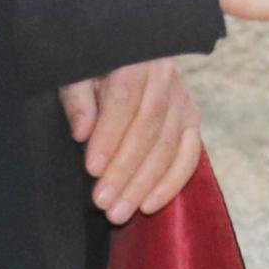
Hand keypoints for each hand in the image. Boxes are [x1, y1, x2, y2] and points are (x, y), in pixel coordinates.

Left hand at [61, 61, 204, 221]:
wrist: (125, 56)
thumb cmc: (93, 68)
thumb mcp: (77, 74)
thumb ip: (77, 99)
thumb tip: (82, 132)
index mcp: (135, 60)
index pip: (124, 102)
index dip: (109, 137)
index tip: (92, 169)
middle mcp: (165, 78)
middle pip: (148, 129)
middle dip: (124, 170)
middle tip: (103, 202)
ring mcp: (183, 101)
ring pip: (168, 147)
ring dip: (144, 184)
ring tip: (119, 212)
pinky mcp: (192, 121)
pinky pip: (189, 156)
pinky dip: (171, 183)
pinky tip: (150, 205)